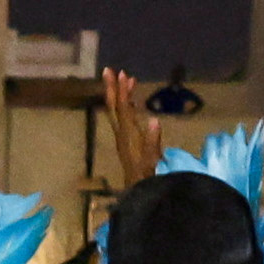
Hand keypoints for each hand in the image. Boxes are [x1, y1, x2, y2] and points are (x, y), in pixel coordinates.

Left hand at [98, 62, 166, 186]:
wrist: (138, 193)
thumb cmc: (148, 177)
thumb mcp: (152, 160)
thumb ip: (153, 141)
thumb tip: (154, 119)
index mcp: (127, 135)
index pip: (123, 108)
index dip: (122, 91)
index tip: (122, 74)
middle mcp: (122, 134)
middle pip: (114, 107)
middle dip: (112, 88)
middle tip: (109, 70)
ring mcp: (123, 137)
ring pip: (118, 112)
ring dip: (120, 95)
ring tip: (125, 79)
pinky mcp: (127, 141)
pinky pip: (124, 118)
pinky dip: (127, 105)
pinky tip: (132, 100)